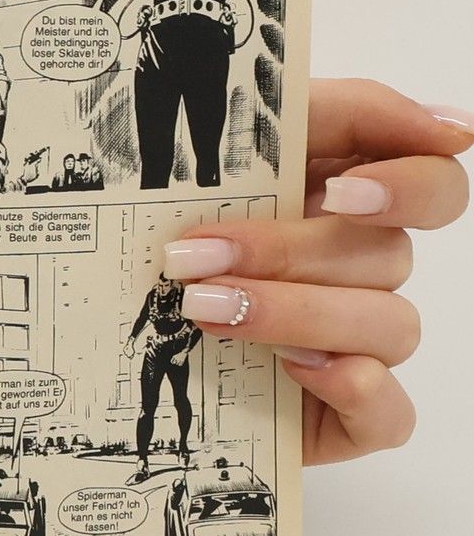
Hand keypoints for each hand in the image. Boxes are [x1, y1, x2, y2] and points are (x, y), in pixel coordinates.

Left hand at [161, 80, 469, 462]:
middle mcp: (364, 273)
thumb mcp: (212, 161)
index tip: (344, 191)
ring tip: (205, 309)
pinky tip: (301, 371)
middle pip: (386, 255)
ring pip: (386, 324)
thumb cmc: (161, 240)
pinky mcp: (344, 417)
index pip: (433, 184)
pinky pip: (387, 414)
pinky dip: (358, 391)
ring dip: (296, 313)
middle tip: (196, 256)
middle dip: (288, 252)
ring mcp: (359, 347)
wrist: (101, 349)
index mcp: (345, 205)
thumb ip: (309, 118)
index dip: (409, 185)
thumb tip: (434, 123)